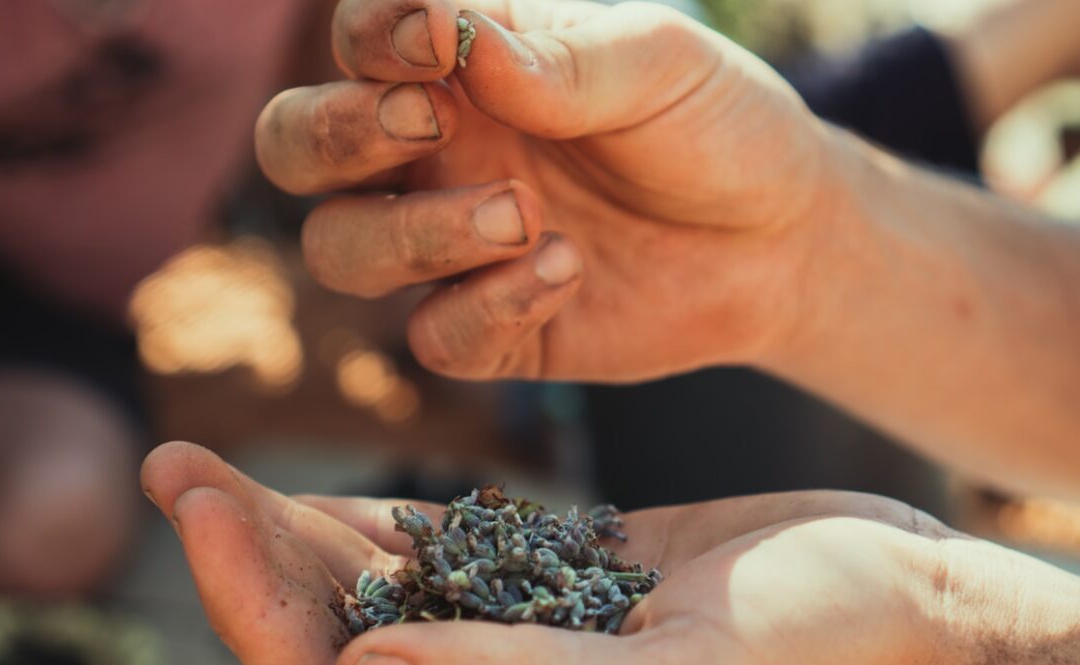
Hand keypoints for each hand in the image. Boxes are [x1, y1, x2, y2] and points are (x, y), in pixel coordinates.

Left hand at [140, 441, 1079, 664]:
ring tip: (207, 466)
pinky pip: (448, 556)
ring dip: (291, 534)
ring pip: (379, 594)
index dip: (257, 601)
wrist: (904, 599)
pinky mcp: (558, 587)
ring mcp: (527, 638)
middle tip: (175, 470)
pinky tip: (329, 483)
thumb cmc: (826, 646)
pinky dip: (384, 520)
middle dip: (249, 562)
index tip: (202, 503)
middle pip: (336, 636)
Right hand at [255, 0, 832, 382]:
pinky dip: (485, 307)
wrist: (782, 238)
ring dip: (411, 232)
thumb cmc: (717, 126)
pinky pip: (436, 337)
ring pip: (342, 250)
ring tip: (521, 213)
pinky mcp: (495, 329)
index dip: (368, 37)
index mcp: (464, 69)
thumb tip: (459, 43)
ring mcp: (456, 247)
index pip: (357, 41)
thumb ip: (561, 56)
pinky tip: (566, 269)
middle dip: (333, 135)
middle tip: (426, 122)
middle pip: (297, 148)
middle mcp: (437, 154)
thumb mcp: (660, 64)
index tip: (434, 41)